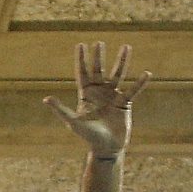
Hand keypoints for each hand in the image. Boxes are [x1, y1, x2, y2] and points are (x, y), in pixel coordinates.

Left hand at [44, 42, 150, 158]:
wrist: (106, 148)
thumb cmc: (88, 137)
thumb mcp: (73, 122)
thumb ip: (61, 109)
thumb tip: (46, 99)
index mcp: (86, 94)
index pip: (82, 73)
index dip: (81, 59)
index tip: (81, 45)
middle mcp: (99, 92)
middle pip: (99, 70)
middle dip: (99, 57)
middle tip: (99, 43)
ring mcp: (112, 96)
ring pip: (118, 74)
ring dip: (122, 61)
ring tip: (126, 47)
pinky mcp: (125, 103)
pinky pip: (133, 90)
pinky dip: (140, 83)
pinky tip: (147, 74)